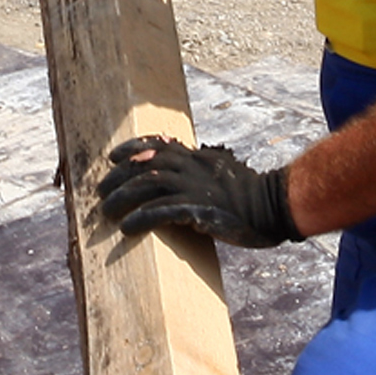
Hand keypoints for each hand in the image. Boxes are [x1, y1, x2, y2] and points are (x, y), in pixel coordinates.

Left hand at [97, 134, 298, 246]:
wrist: (275, 206)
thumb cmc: (250, 195)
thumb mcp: (222, 172)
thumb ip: (199, 170)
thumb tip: (178, 176)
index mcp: (197, 158)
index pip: (158, 145)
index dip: (132, 149)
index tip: (113, 157)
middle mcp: (193, 168)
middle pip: (145, 165)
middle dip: (118, 178)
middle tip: (100, 193)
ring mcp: (196, 188)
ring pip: (148, 185)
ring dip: (122, 198)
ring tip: (106, 212)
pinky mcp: (200, 211)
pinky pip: (163, 212)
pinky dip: (142, 218)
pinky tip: (127, 228)